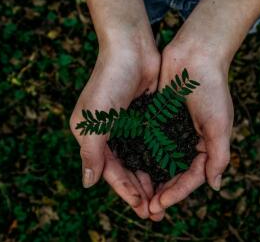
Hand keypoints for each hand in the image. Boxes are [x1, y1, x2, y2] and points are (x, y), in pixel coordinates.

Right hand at [70, 45, 159, 218]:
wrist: (131, 48)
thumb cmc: (109, 81)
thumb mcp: (95, 120)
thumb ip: (91, 153)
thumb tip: (88, 184)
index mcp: (92, 136)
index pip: (110, 172)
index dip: (126, 192)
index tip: (142, 209)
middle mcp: (109, 134)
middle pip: (126, 170)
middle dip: (140, 191)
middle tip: (156, 212)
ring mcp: (128, 126)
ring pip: (140, 160)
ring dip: (151, 179)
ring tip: (165, 198)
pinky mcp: (144, 118)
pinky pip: (152, 145)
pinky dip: (159, 160)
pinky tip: (170, 173)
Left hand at [148, 43, 233, 220]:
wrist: (196, 54)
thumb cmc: (212, 89)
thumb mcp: (220, 125)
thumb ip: (218, 156)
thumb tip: (215, 186)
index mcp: (206, 146)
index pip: (192, 177)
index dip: (177, 193)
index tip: (161, 204)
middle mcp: (188, 141)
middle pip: (174, 174)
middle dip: (162, 192)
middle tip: (147, 208)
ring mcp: (172, 131)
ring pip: (159, 162)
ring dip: (149, 179)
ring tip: (137, 195)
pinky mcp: (157, 119)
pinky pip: (148, 142)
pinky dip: (141, 156)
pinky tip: (129, 168)